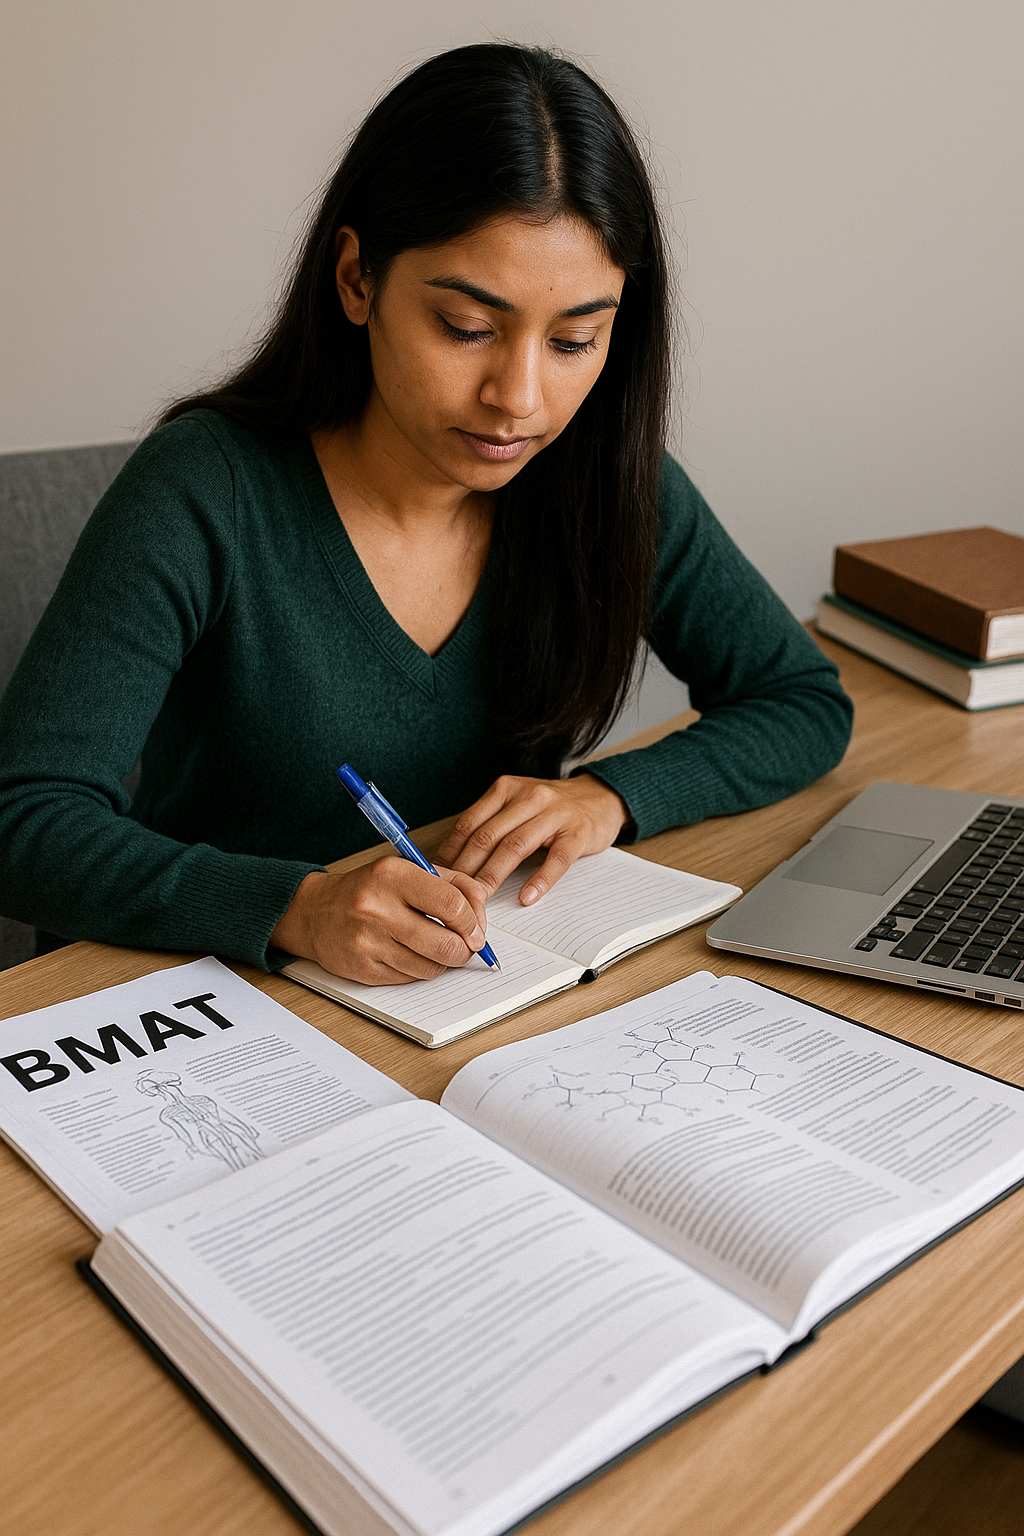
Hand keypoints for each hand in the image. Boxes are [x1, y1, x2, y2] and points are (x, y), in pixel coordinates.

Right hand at [270, 858, 490, 984]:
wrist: (314, 912)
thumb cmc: (369, 889)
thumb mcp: (409, 870)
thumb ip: (453, 884)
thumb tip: (481, 917)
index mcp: (393, 875)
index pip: (452, 904)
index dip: (473, 922)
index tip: (476, 930)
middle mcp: (378, 908)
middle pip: (446, 944)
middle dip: (464, 950)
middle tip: (464, 945)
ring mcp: (368, 942)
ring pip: (431, 967)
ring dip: (442, 961)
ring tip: (433, 946)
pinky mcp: (363, 970)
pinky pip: (411, 979)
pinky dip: (418, 969)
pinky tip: (408, 954)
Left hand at [436, 773, 629, 904]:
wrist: (600, 798)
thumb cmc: (550, 809)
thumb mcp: (516, 803)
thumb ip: (489, 823)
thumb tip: (451, 858)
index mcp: (506, 789)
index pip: (469, 823)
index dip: (450, 851)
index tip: (438, 876)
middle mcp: (529, 797)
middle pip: (489, 836)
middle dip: (466, 869)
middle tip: (453, 895)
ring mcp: (555, 814)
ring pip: (516, 847)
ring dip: (493, 876)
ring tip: (480, 901)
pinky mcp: (578, 833)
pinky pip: (556, 859)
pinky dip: (540, 880)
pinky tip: (526, 897)